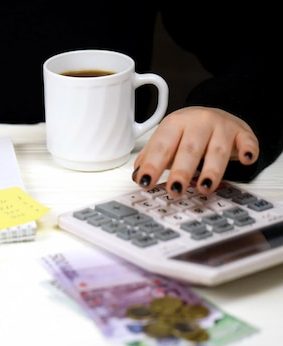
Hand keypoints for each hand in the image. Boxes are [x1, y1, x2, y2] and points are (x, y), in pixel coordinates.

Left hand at [132, 106, 258, 196]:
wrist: (215, 115)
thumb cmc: (187, 133)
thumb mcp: (166, 140)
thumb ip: (151, 157)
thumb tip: (137, 175)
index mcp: (174, 124)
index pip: (161, 146)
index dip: (153, 165)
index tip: (145, 182)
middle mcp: (198, 122)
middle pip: (189, 149)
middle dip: (181, 171)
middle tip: (174, 190)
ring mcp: (221, 127)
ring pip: (217, 150)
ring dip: (211, 170)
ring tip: (204, 187)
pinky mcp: (241, 132)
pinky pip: (247, 141)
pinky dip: (248, 150)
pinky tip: (246, 160)